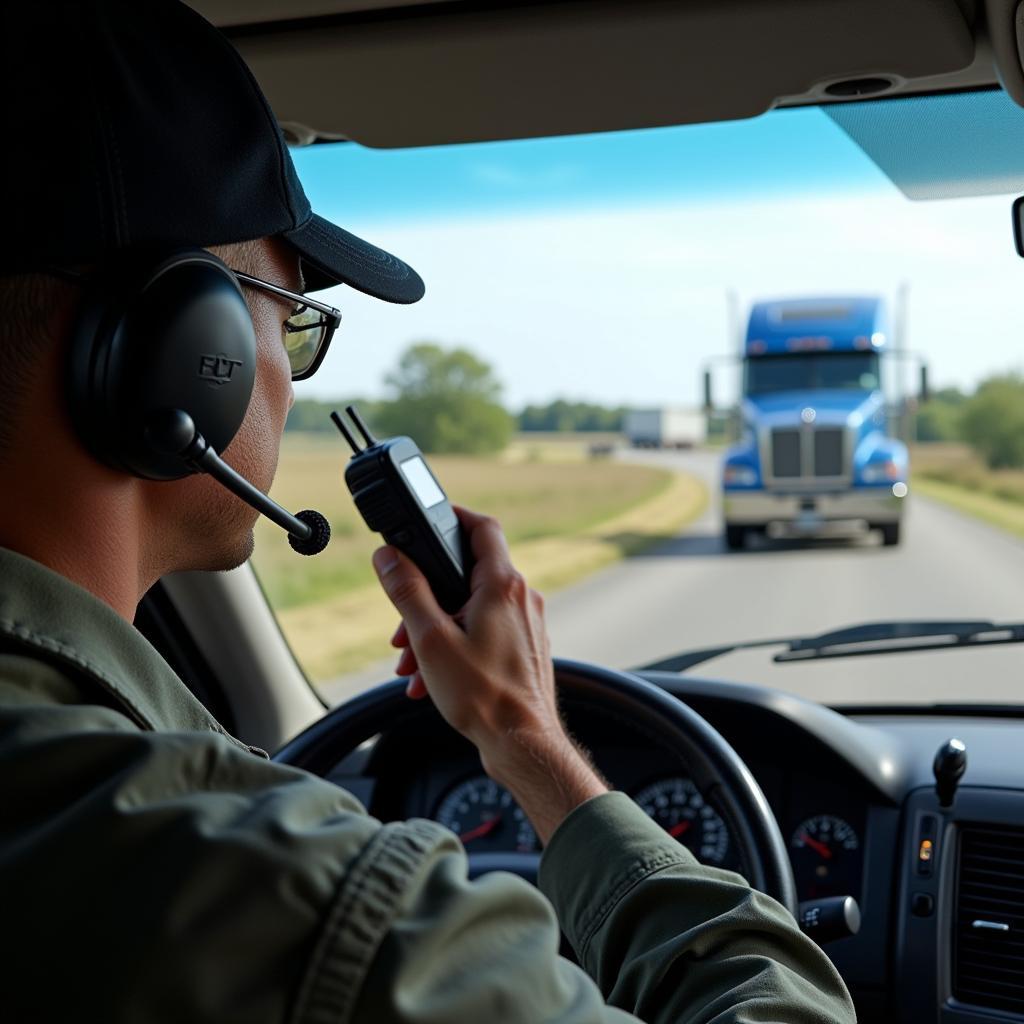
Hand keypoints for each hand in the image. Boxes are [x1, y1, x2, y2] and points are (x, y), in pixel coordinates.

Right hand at [373, 507, 605, 841]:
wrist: (522, 743)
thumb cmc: (484, 696)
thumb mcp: (431, 640)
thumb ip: (407, 592)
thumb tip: (388, 557)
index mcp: (502, 585)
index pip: (482, 527)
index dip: (453, 515)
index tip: (427, 520)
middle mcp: (521, 597)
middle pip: (466, 573)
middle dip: (427, 596)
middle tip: (403, 625)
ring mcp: (526, 623)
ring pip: (471, 607)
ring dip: (436, 628)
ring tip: (411, 662)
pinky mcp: (524, 646)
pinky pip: (483, 631)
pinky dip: (455, 645)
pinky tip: (431, 677)